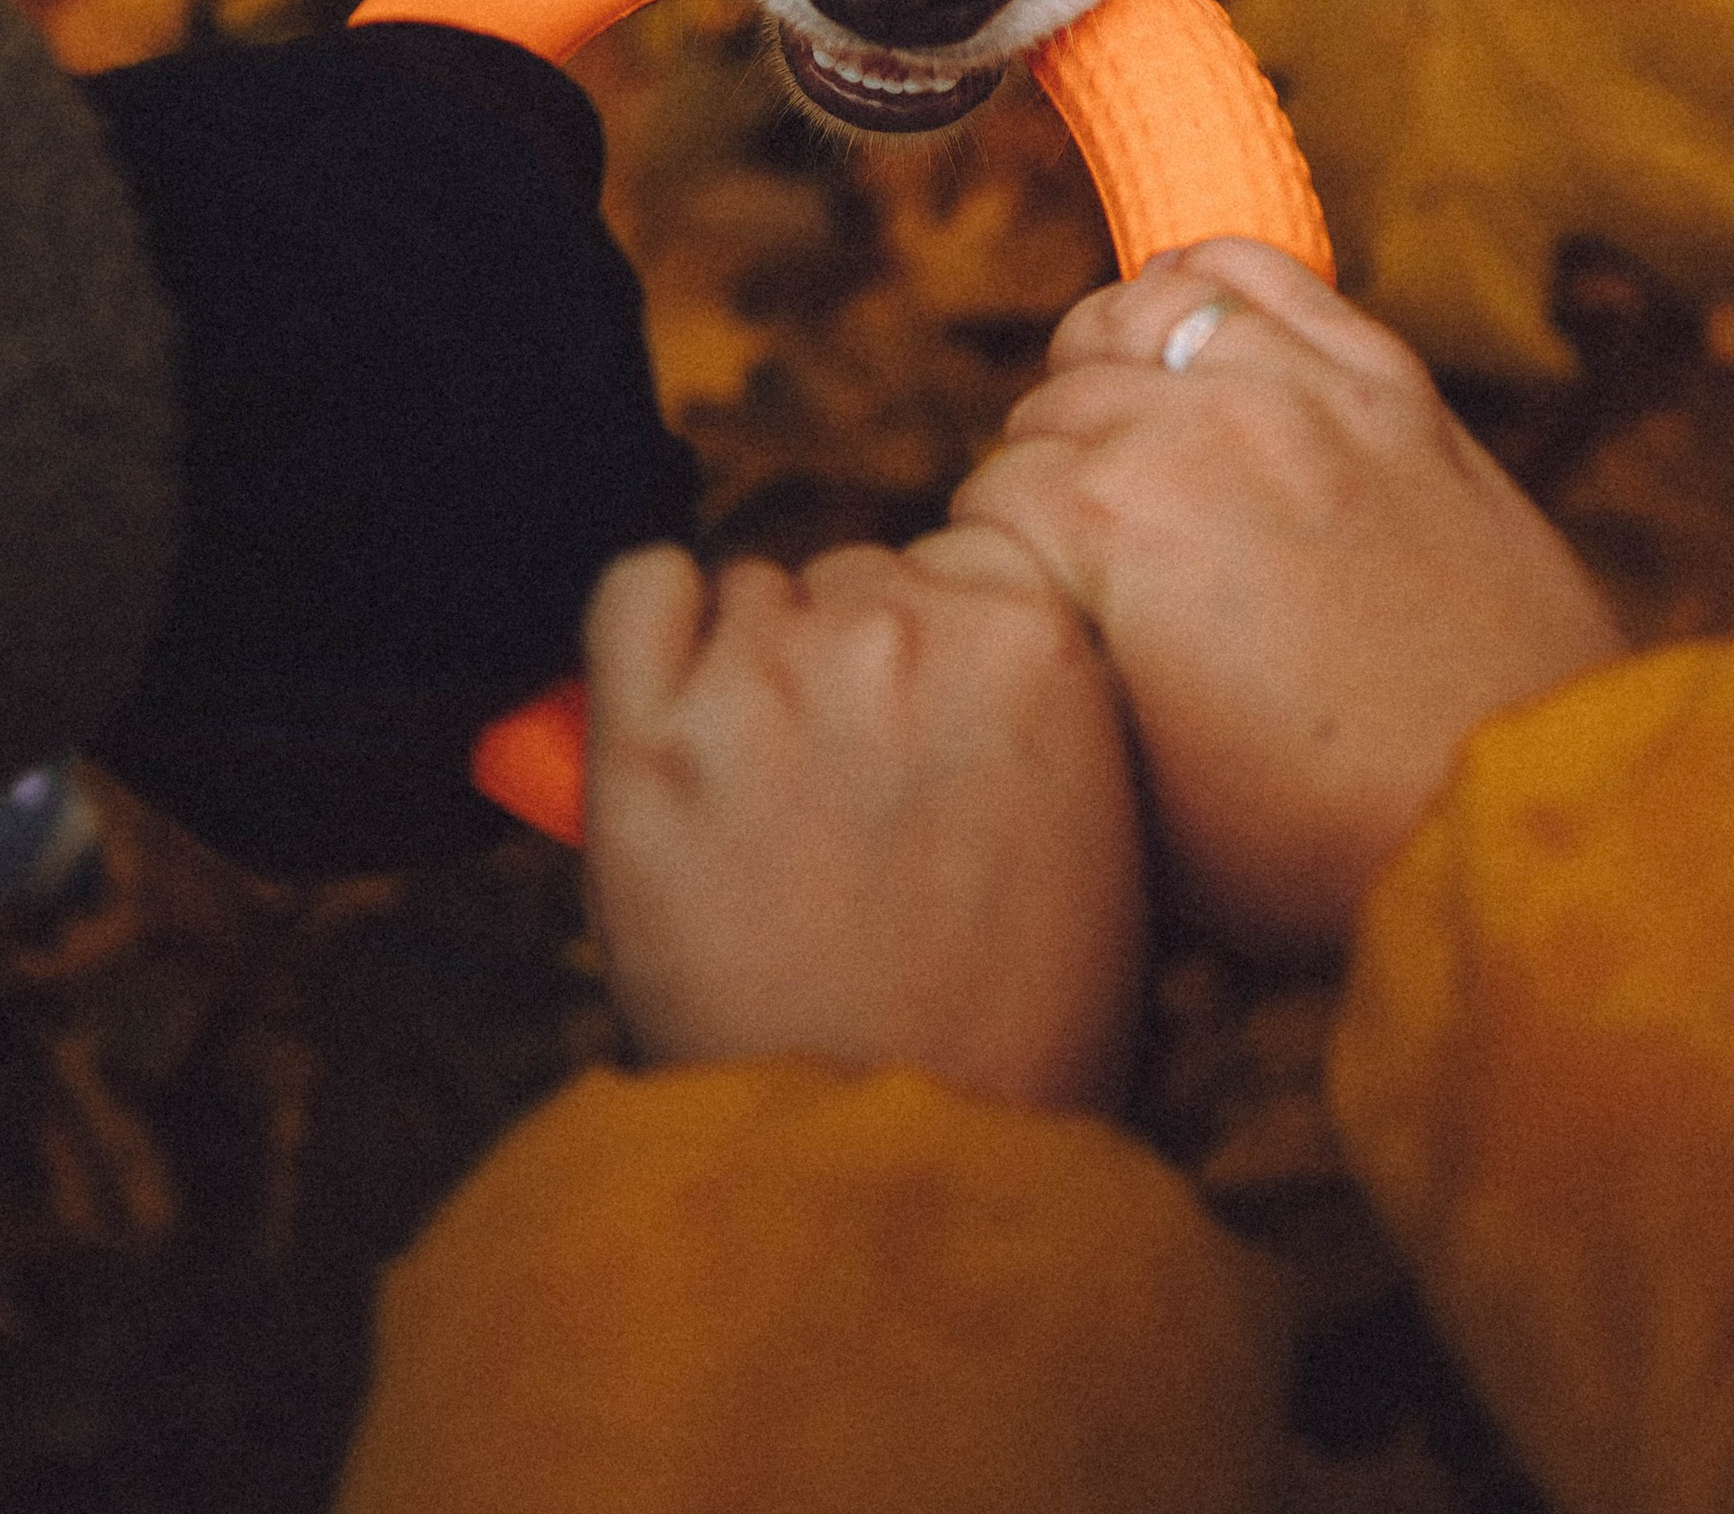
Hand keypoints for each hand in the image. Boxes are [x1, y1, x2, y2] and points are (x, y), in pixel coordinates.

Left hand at [582, 524, 1146, 1110]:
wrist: (901, 1172)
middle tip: (842, 806)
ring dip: (750, 674)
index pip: (954, 560)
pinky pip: (634, 590)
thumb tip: (956, 648)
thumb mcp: (1099, 839)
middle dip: (843, 670)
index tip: (920, 729)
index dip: (933, 645)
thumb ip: (1032, 709)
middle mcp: (899, 630)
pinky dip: (648, 629)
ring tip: (767, 814)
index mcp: (1033, 642)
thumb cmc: (1011, 1034)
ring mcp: (768, 677)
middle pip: (848, 578)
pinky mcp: (651, 736)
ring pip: (747, 597)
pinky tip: (671, 708)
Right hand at [949, 241, 1624, 956]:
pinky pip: (1259, 272)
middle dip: (1047, 475)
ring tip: (1119, 427)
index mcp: (1105, 524)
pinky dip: (1206, 285)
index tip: (1028, 610)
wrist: (1514, 817)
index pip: (990, 499)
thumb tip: (1013, 621)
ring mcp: (1299, 389)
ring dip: (1108, 366)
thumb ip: (1052, 669)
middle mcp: (1190, 427)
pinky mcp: (1385, 379)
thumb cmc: (1317, 838)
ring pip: (1142, 313)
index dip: (998, 563)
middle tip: (1080, 550)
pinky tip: (1191, 331)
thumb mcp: (1131, 790)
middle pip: (1054, 405)